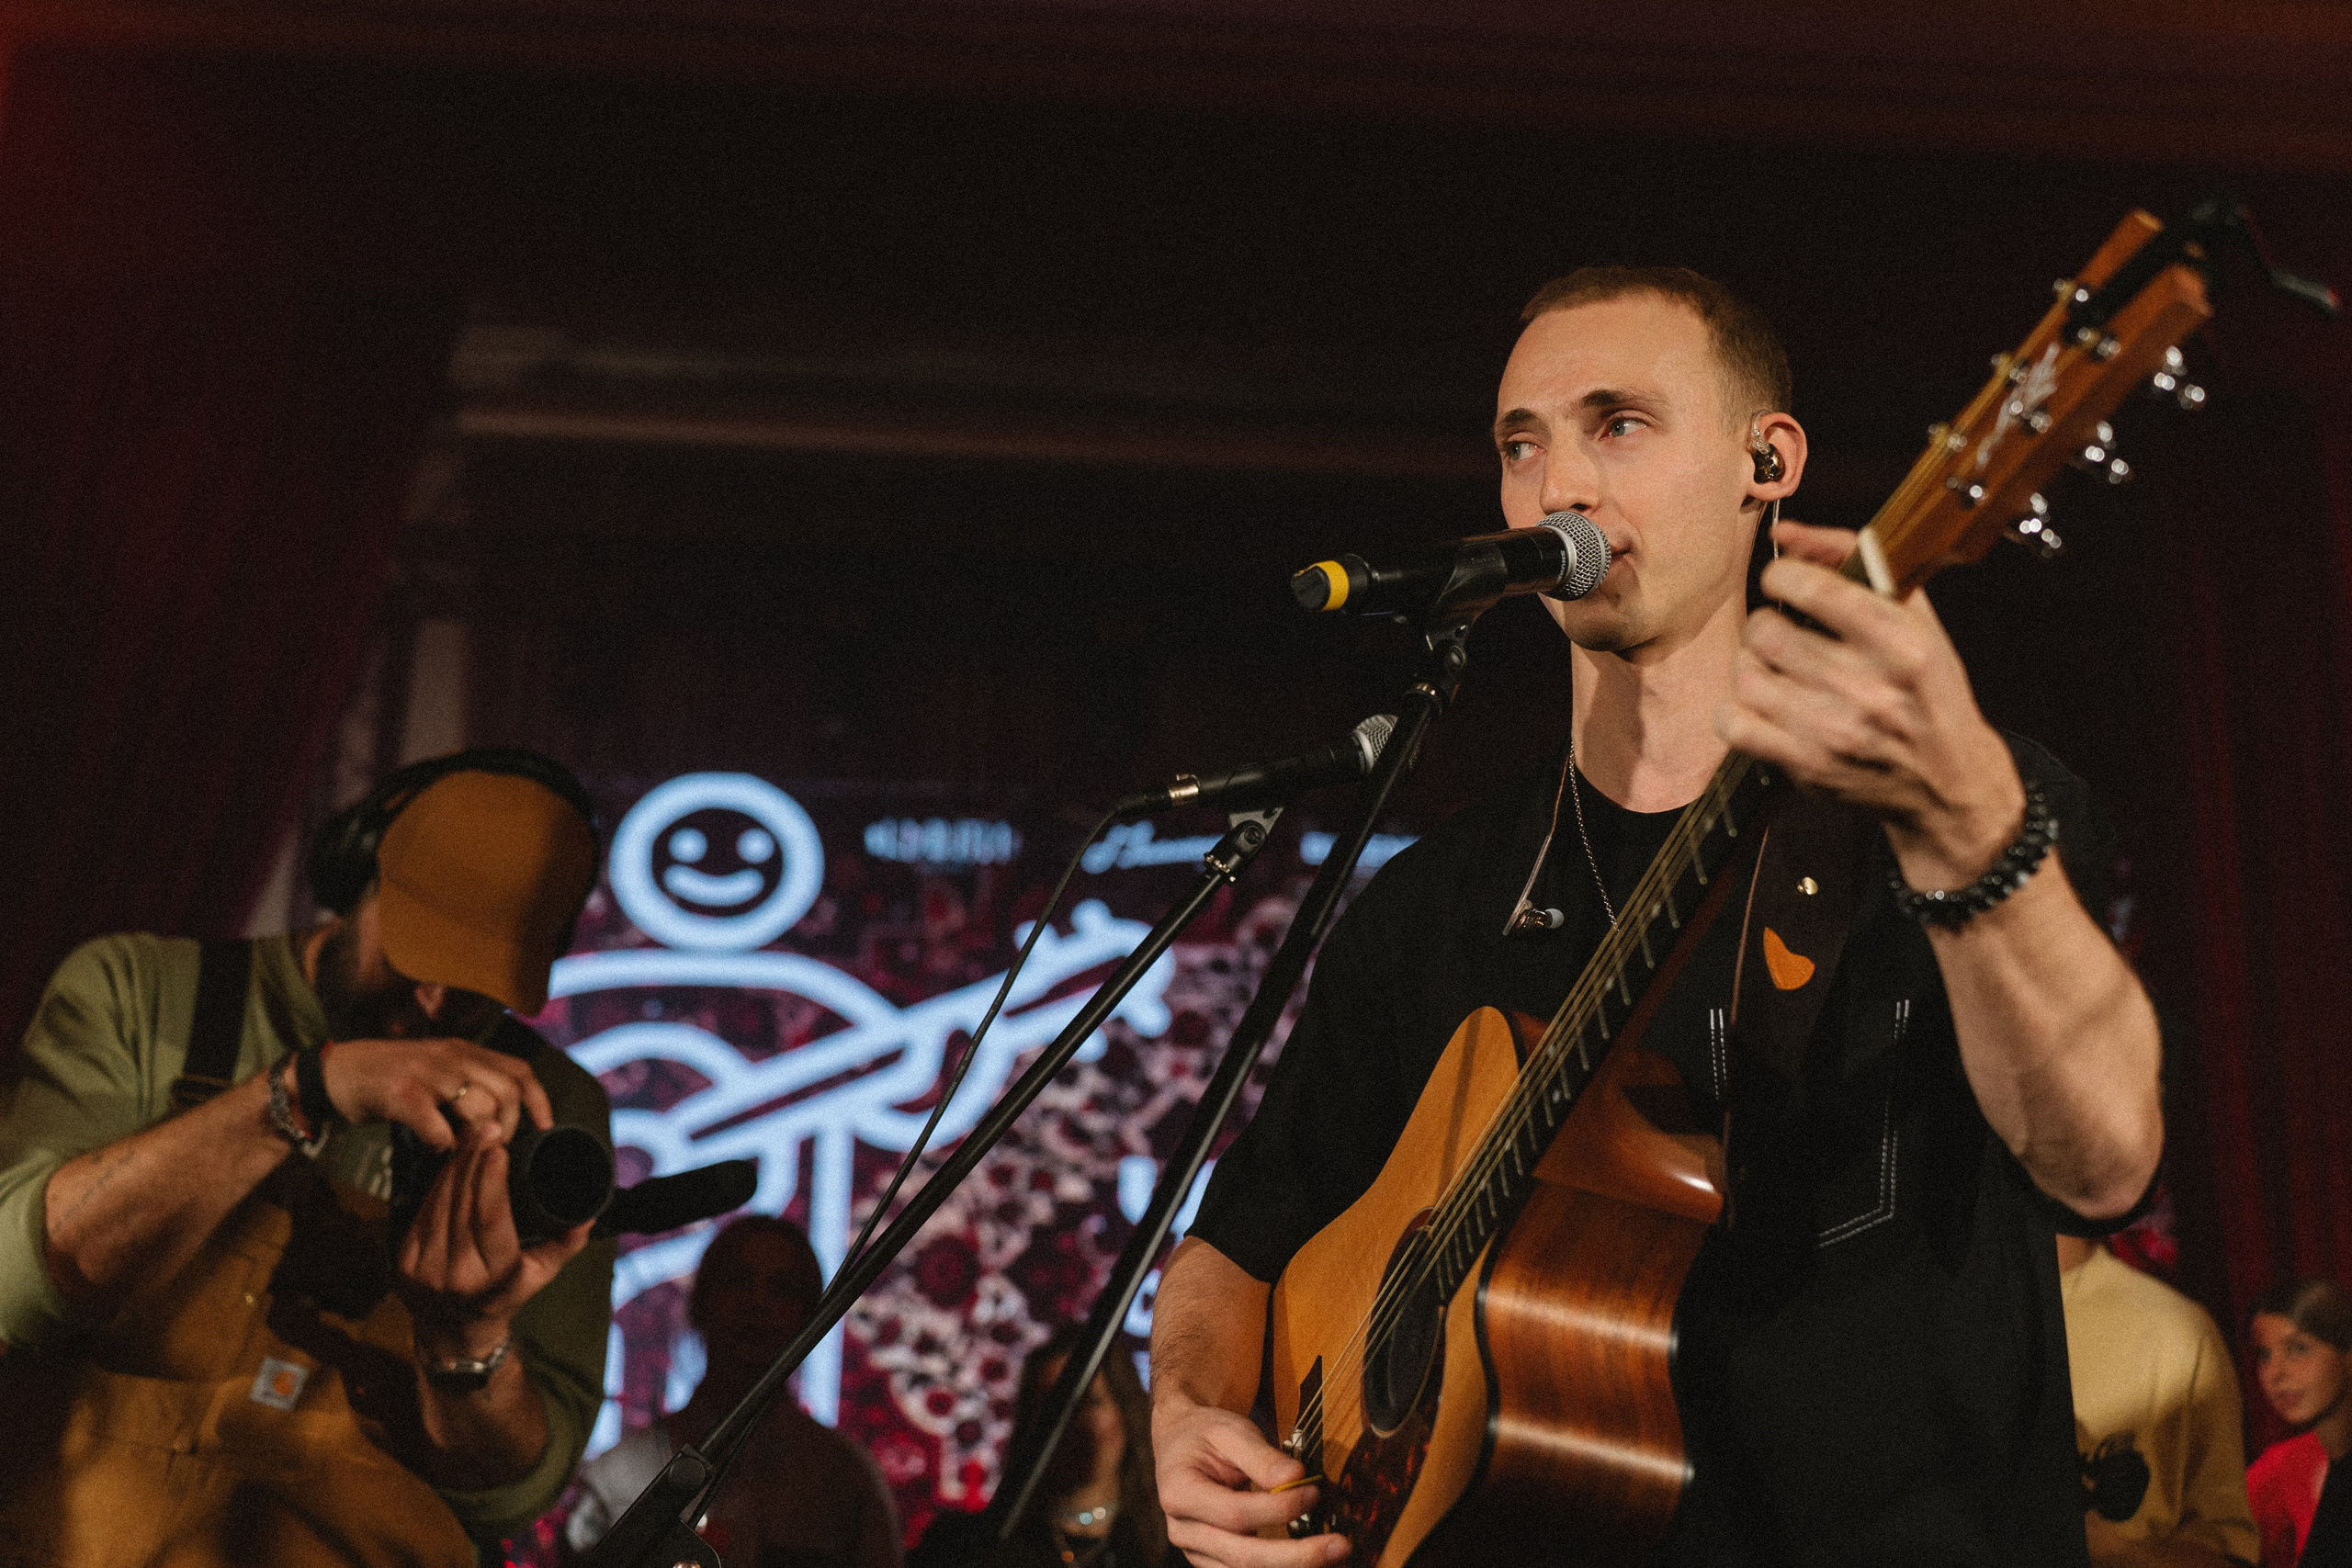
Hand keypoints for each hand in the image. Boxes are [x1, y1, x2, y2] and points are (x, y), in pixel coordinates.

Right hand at [321, 1037, 553, 1152]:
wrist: (336, 1071)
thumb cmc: (391, 1078)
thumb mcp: (437, 1071)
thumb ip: (467, 1086)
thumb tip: (500, 1122)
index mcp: (465, 1051)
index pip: (520, 1070)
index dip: (539, 1100)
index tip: (545, 1127)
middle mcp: (452, 1057)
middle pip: (507, 1092)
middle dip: (510, 1127)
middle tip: (495, 1146)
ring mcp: (428, 1074)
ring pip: (480, 1108)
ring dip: (481, 1138)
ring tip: (469, 1150)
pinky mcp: (402, 1094)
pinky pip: (437, 1125)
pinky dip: (443, 1144)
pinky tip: (437, 1147)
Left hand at [399, 1139, 590, 1359]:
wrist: (452, 1332)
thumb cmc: (505, 1297)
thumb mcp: (540, 1275)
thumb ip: (564, 1244)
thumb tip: (587, 1215)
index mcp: (493, 1280)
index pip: (490, 1220)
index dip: (491, 1182)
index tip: (498, 1149)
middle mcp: (455, 1275)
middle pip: (463, 1204)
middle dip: (474, 1162)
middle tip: (487, 1129)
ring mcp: (425, 1269)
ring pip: (441, 1203)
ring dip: (456, 1167)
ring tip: (473, 1138)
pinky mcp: (404, 1262)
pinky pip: (423, 1212)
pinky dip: (439, 1184)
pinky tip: (453, 1163)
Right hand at [1152, 1391, 1347, 1567]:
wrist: (1181, 1443)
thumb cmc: (1205, 1434)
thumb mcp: (1231, 1431)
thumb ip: (1262, 1456)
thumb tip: (1295, 1478)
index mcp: (1178, 1493)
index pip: (1235, 1513)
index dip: (1278, 1509)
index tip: (1313, 1493)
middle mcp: (1183, 1530)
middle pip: (1243, 1556)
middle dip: (1296, 1557)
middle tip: (1339, 1546)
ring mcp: (1197, 1551)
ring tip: (1334, 1556)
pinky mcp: (1213, 1560)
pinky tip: (1314, 1562)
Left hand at [1717, 520, 2026, 891]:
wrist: (1948, 781)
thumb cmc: (1927, 689)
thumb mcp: (1913, 617)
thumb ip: (1853, 561)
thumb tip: (1785, 533)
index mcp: (1902, 644)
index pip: (1814, 589)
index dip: (1782, 576)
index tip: (1783, 583)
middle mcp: (1869, 689)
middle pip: (1768, 633)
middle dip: (1767, 623)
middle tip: (1781, 630)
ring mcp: (1835, 733)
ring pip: (1747, 676)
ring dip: (1752, 665)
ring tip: (1774, 667)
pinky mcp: (1807, 768)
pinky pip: (1734, 725)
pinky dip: (1736, 710)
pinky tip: (1760, 704)